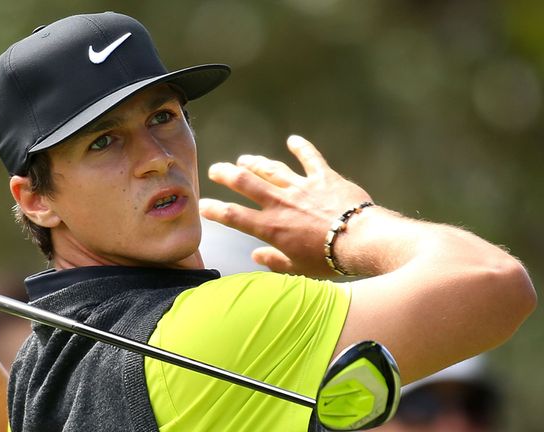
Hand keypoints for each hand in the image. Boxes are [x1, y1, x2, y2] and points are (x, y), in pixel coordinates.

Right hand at [199, 135, 371, 276]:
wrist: (359, 240)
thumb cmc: (328, 260)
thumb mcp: (296, 268)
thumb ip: (274, 261)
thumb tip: (256, 256)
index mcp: (271, 227)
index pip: (234, 216)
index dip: (215, 210)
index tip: (203, 206)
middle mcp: (280, 203)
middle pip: (245, 183)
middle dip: (227, 174)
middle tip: (216, 170)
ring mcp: (301, 187)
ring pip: (272, 169)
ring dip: (256, 162)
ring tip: (244, 159)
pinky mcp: (323, 177)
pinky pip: (310, 158)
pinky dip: (301, 148)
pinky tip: (293, 140)